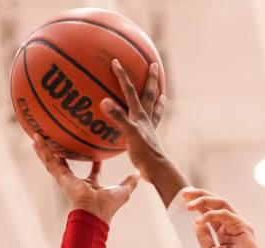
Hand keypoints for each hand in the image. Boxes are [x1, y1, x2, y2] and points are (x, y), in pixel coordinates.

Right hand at [32, 134, 138, 223]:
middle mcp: (77, 182)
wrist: (96, 212)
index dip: (95, 162)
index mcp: (92, 185)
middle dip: (65, 153)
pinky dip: (43, 150)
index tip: (95, 152)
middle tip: (60, 142)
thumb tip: (139, 174)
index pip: (93, 171)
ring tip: (37, 135)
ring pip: (54, 160)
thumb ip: (130, 182)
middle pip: (70, 164)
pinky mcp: (61, 176)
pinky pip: (50, 160)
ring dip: (46, 149)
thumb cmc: (108, 205)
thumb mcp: (123, 190)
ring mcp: (67, 179)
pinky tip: (35, 139)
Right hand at [100, 59, 185, 204]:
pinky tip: (148, 121)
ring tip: (160, 92)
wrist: (156, 170)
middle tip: (154, 65)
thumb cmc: (144, 153)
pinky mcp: (149, 138)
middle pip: (150, 94)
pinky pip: (151, 124)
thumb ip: (118, 117)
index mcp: (140, 115)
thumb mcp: (129, 133)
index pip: (130, 91)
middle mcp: (146, 119)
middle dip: (151, 79)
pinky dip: (152, 118)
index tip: (116, 60)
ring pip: (153, 108)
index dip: (122, 76)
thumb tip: (104, 101)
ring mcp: (149, 128)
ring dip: (156, 97)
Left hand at [185, 189, 264, 247]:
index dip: (198, 203)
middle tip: (185, 193)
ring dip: (204, 201)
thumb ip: (204, 236)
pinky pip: (226, 215)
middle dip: (200, 195)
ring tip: (189, 205)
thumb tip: (195, 222)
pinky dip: (212, 215)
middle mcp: (231, 225)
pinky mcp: (244, 227)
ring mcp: (239, 225)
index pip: (210, 211)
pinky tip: (200, 220)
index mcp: (223, 231)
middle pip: (216, 202)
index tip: (184, 198)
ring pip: (222, 203)